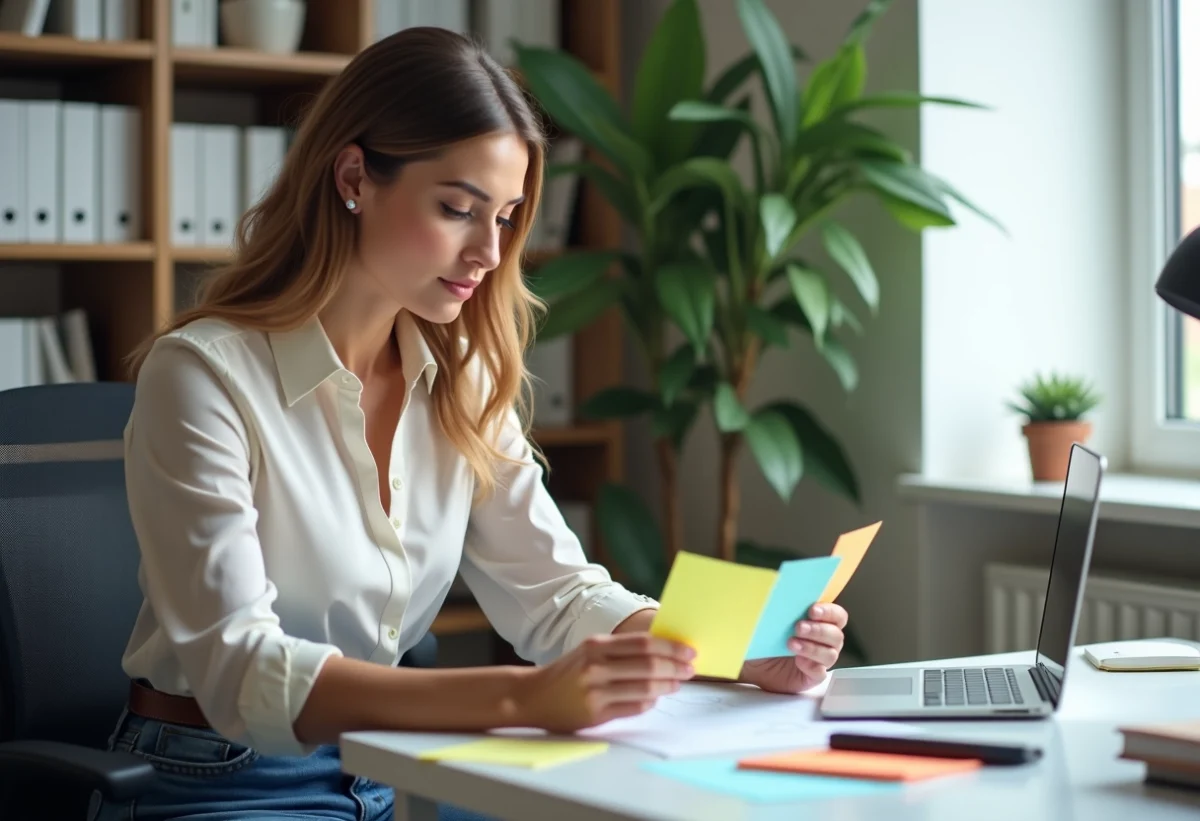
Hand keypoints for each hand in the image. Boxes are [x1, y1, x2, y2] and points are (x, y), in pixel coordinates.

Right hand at [513, 632, 695, 732]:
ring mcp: (595, 692)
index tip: (689, 651)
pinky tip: (655, 698)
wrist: (532, 696)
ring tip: (677, 684)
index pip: (643, 643)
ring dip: (667, 686)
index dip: (670, 647)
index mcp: (596, 646)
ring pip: (645, 688)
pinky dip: (649, 702)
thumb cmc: (567, 672)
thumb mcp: (589, 651)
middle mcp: (595, 667)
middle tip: (691, 669)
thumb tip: (662, 652)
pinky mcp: (595, 715)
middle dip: (675, 667)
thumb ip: (619, 650)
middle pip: (648, 666)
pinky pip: (633, 707)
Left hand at [739, 603, 847, 693]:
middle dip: (819, 630)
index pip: (837, 615)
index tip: (812, 611)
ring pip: (830, 654)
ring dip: (812, 648)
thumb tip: (782, 593)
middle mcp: (824, 641)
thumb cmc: (765, 636)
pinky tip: (798, 661)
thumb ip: (784, 608)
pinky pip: (820, 673)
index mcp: (820, 622)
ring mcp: (819, 660)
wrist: (753, 661)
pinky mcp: (812, 676)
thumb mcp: (772, 619)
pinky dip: (811, 666)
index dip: (829, 612)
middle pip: (836, 635)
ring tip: (792, 644)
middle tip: (799, 627)